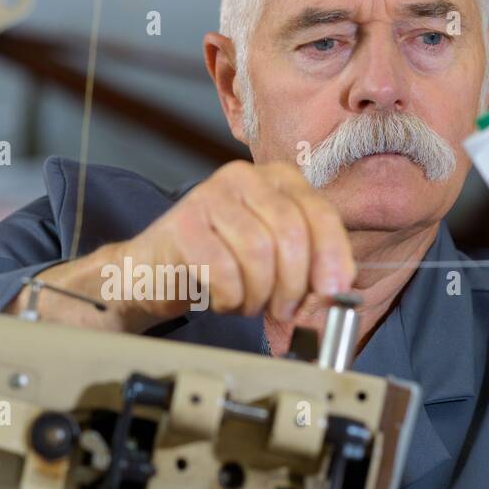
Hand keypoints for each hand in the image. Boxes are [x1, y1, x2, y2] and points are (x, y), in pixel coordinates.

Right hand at [11, 160, 354, 332]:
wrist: (151, 273)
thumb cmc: (217, 265)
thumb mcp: (274, 261)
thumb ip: (309, 270)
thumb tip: (337, 296)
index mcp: (277, 179)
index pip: (321, 214)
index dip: (333, 259)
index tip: (332, 294)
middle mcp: (244, 178)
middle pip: (292, 233)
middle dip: (294, 284)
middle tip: (284, 310)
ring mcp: (209, 196)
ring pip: (259, 252)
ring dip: (259, 293)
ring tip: (248, 303)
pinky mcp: (182, 224)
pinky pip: (223, 268)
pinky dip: (231, 297)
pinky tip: (223, 300)